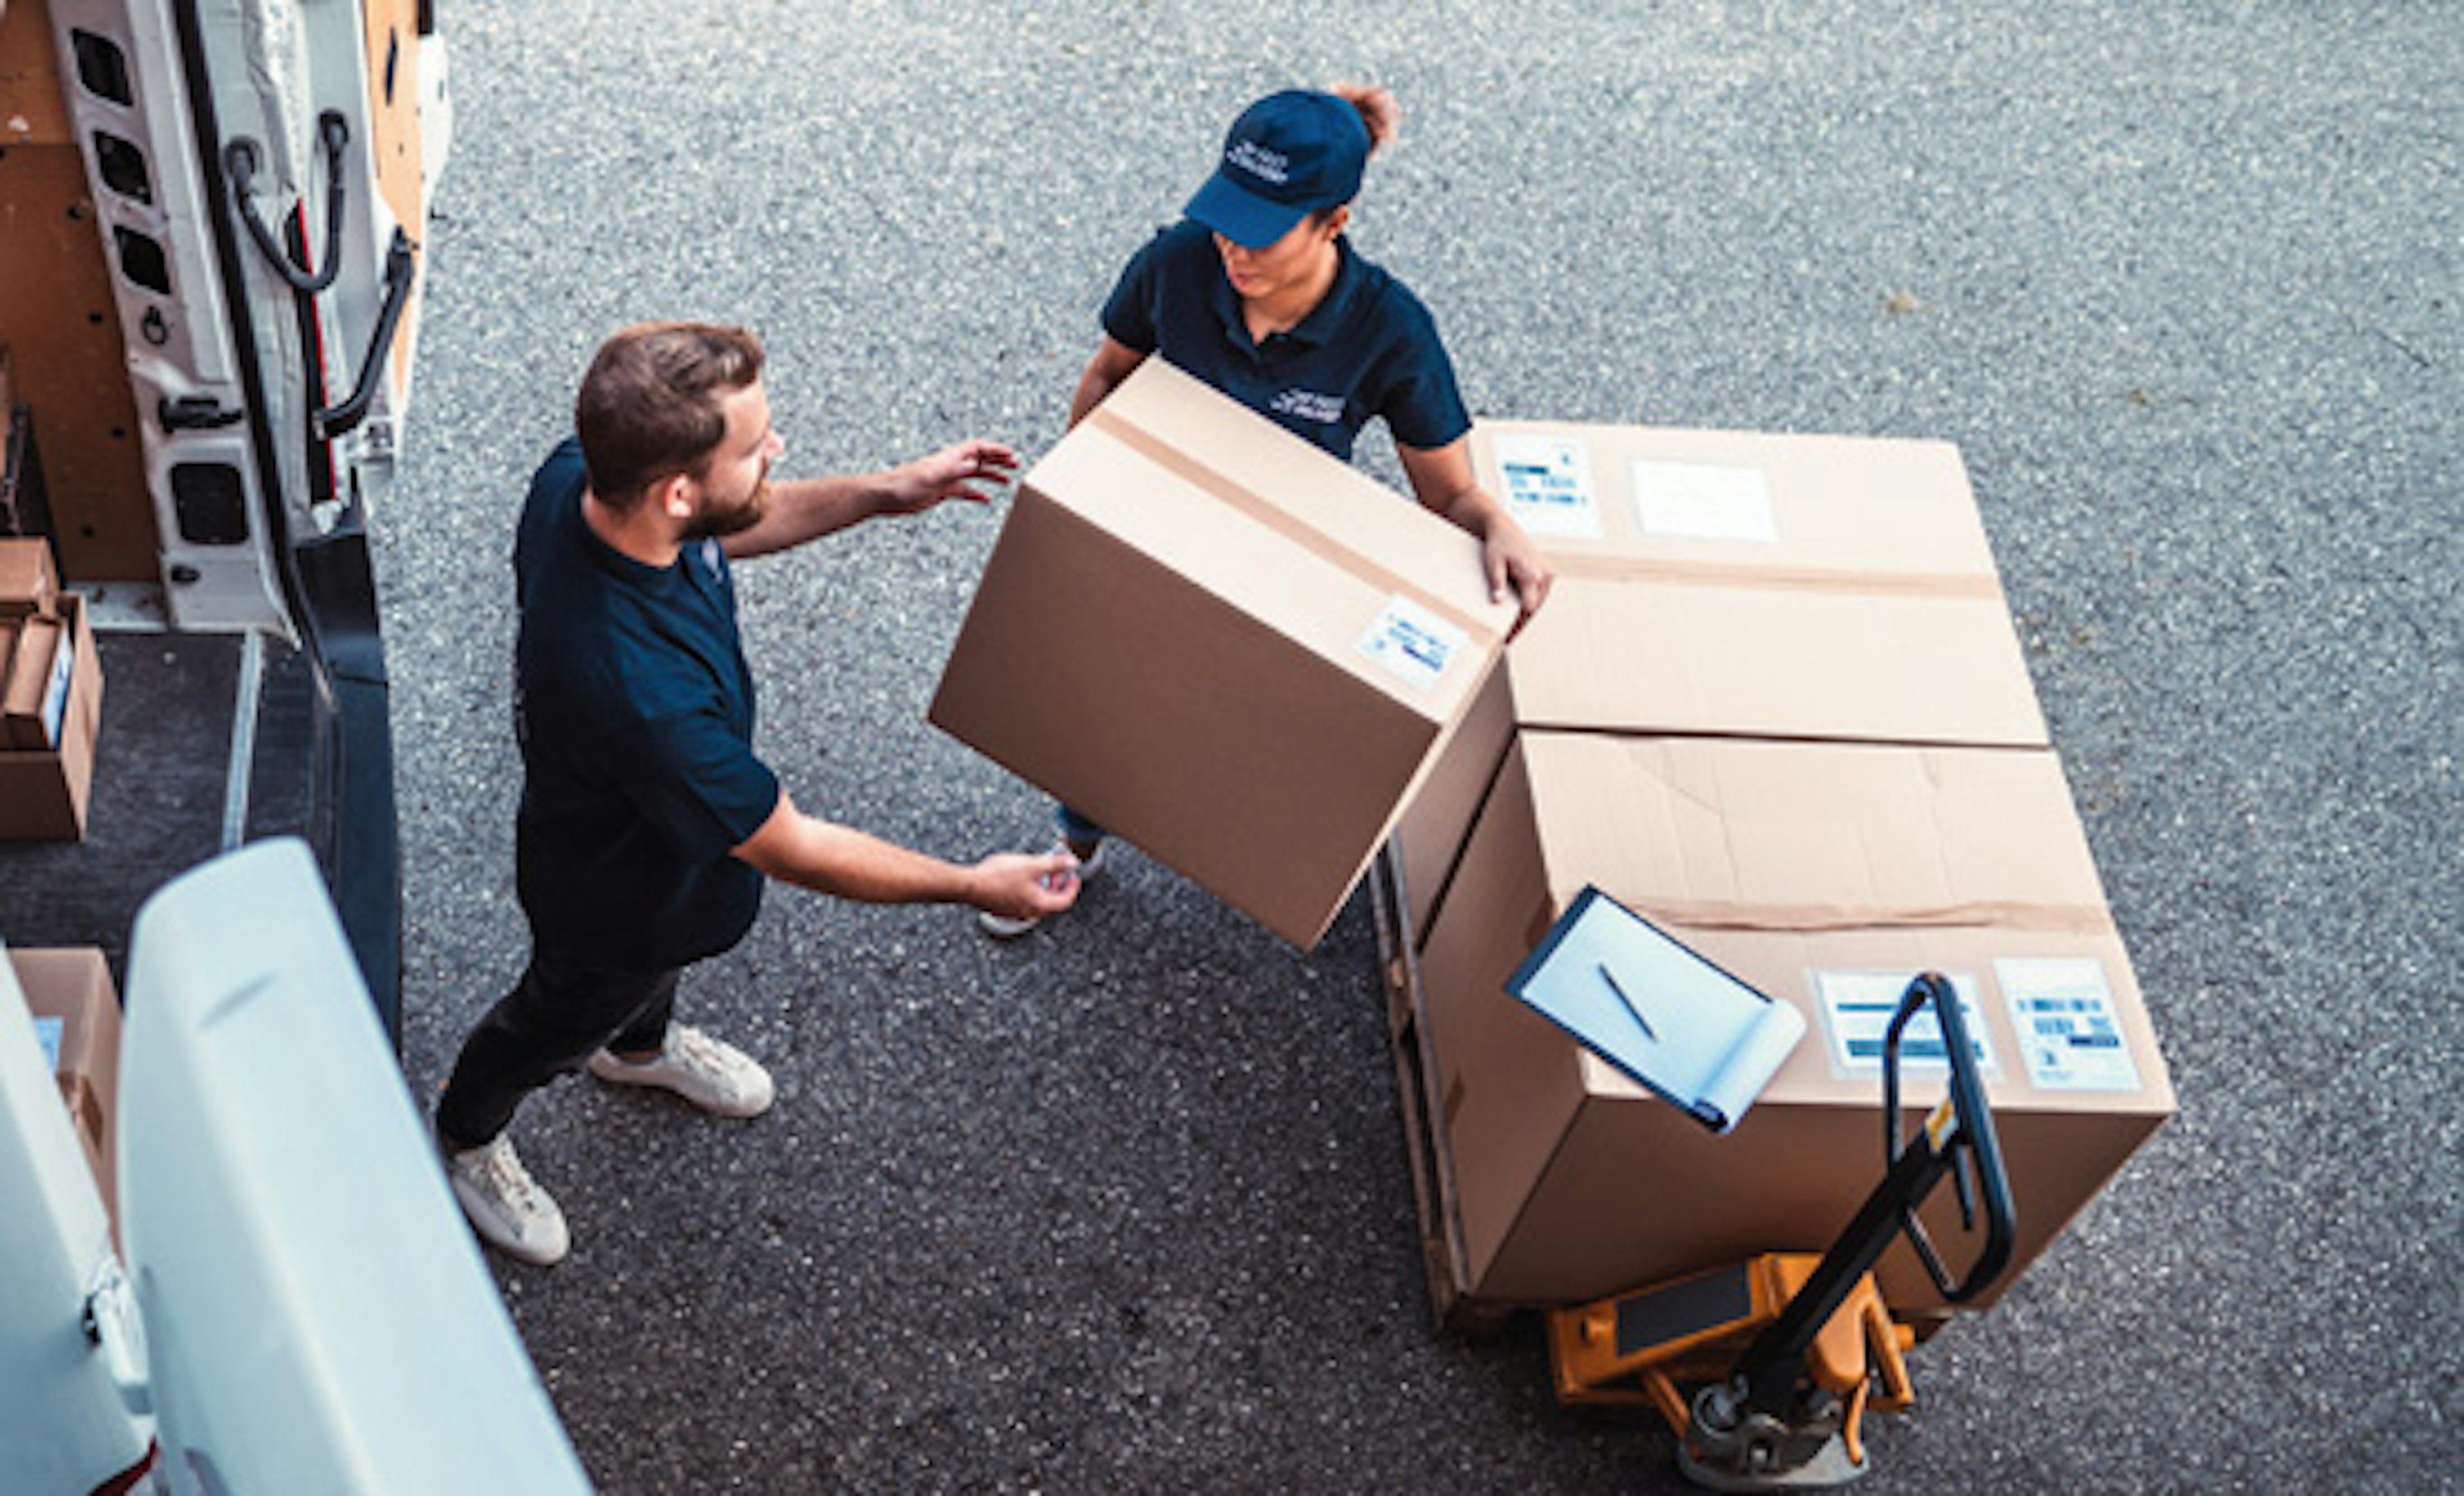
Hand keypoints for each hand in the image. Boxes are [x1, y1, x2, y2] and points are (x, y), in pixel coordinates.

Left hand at [881, 439, 1019, 516]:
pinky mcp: (941, 491)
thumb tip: (975, 464)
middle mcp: (950, 465)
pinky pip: (964, 491)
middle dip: (998, 460)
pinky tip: (985, 499)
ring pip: (974, 474)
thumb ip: (954, 470)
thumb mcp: (931, 476)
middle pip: (979, 458)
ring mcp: (946, 478)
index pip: (977, 448)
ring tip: (1007, 481)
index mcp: (949, 458)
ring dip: (991, 476)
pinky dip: (977, 494)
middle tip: (1015, 464)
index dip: (995, 449)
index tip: (1010, 454)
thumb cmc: (904, 484)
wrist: (886, 496)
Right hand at [968, 850, 1080, 919]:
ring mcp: (1015, 912)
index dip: (1072, 887)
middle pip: (1051, 902)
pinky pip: (1023, 900)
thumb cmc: (998, 877)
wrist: (970, 885)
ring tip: (1040, 870)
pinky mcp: (1003, 908)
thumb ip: (1055, 864)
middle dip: (1058, 885)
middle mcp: (1028, 912)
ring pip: (1037, 901)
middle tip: (1059, 872)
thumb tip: (1073, 863)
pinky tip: (1022, 876)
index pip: (1065, 901)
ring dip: (1043, 886)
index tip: (1074, 877)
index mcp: (1039, 904)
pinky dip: (1029, 889)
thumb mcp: (1032, 865)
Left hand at [1484, 522, 1553, 637]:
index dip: (1518, 624)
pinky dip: (1531, 602)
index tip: (1508, 636)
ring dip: (1528, 613)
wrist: (1504, 528)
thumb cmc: (1498, 544)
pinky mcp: (1548, 572)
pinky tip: (1520, 610)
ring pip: (1540, 602)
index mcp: (1532, 575)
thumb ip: (1497, 583)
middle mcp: (1544, 575)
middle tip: (1508, 636)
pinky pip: (1541, 593)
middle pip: (1535, 607)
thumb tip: (1498, 601)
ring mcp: (1548, 574)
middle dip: (1523, 622)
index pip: (1529, 608)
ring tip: (1512, 626)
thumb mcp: (1493, 563)